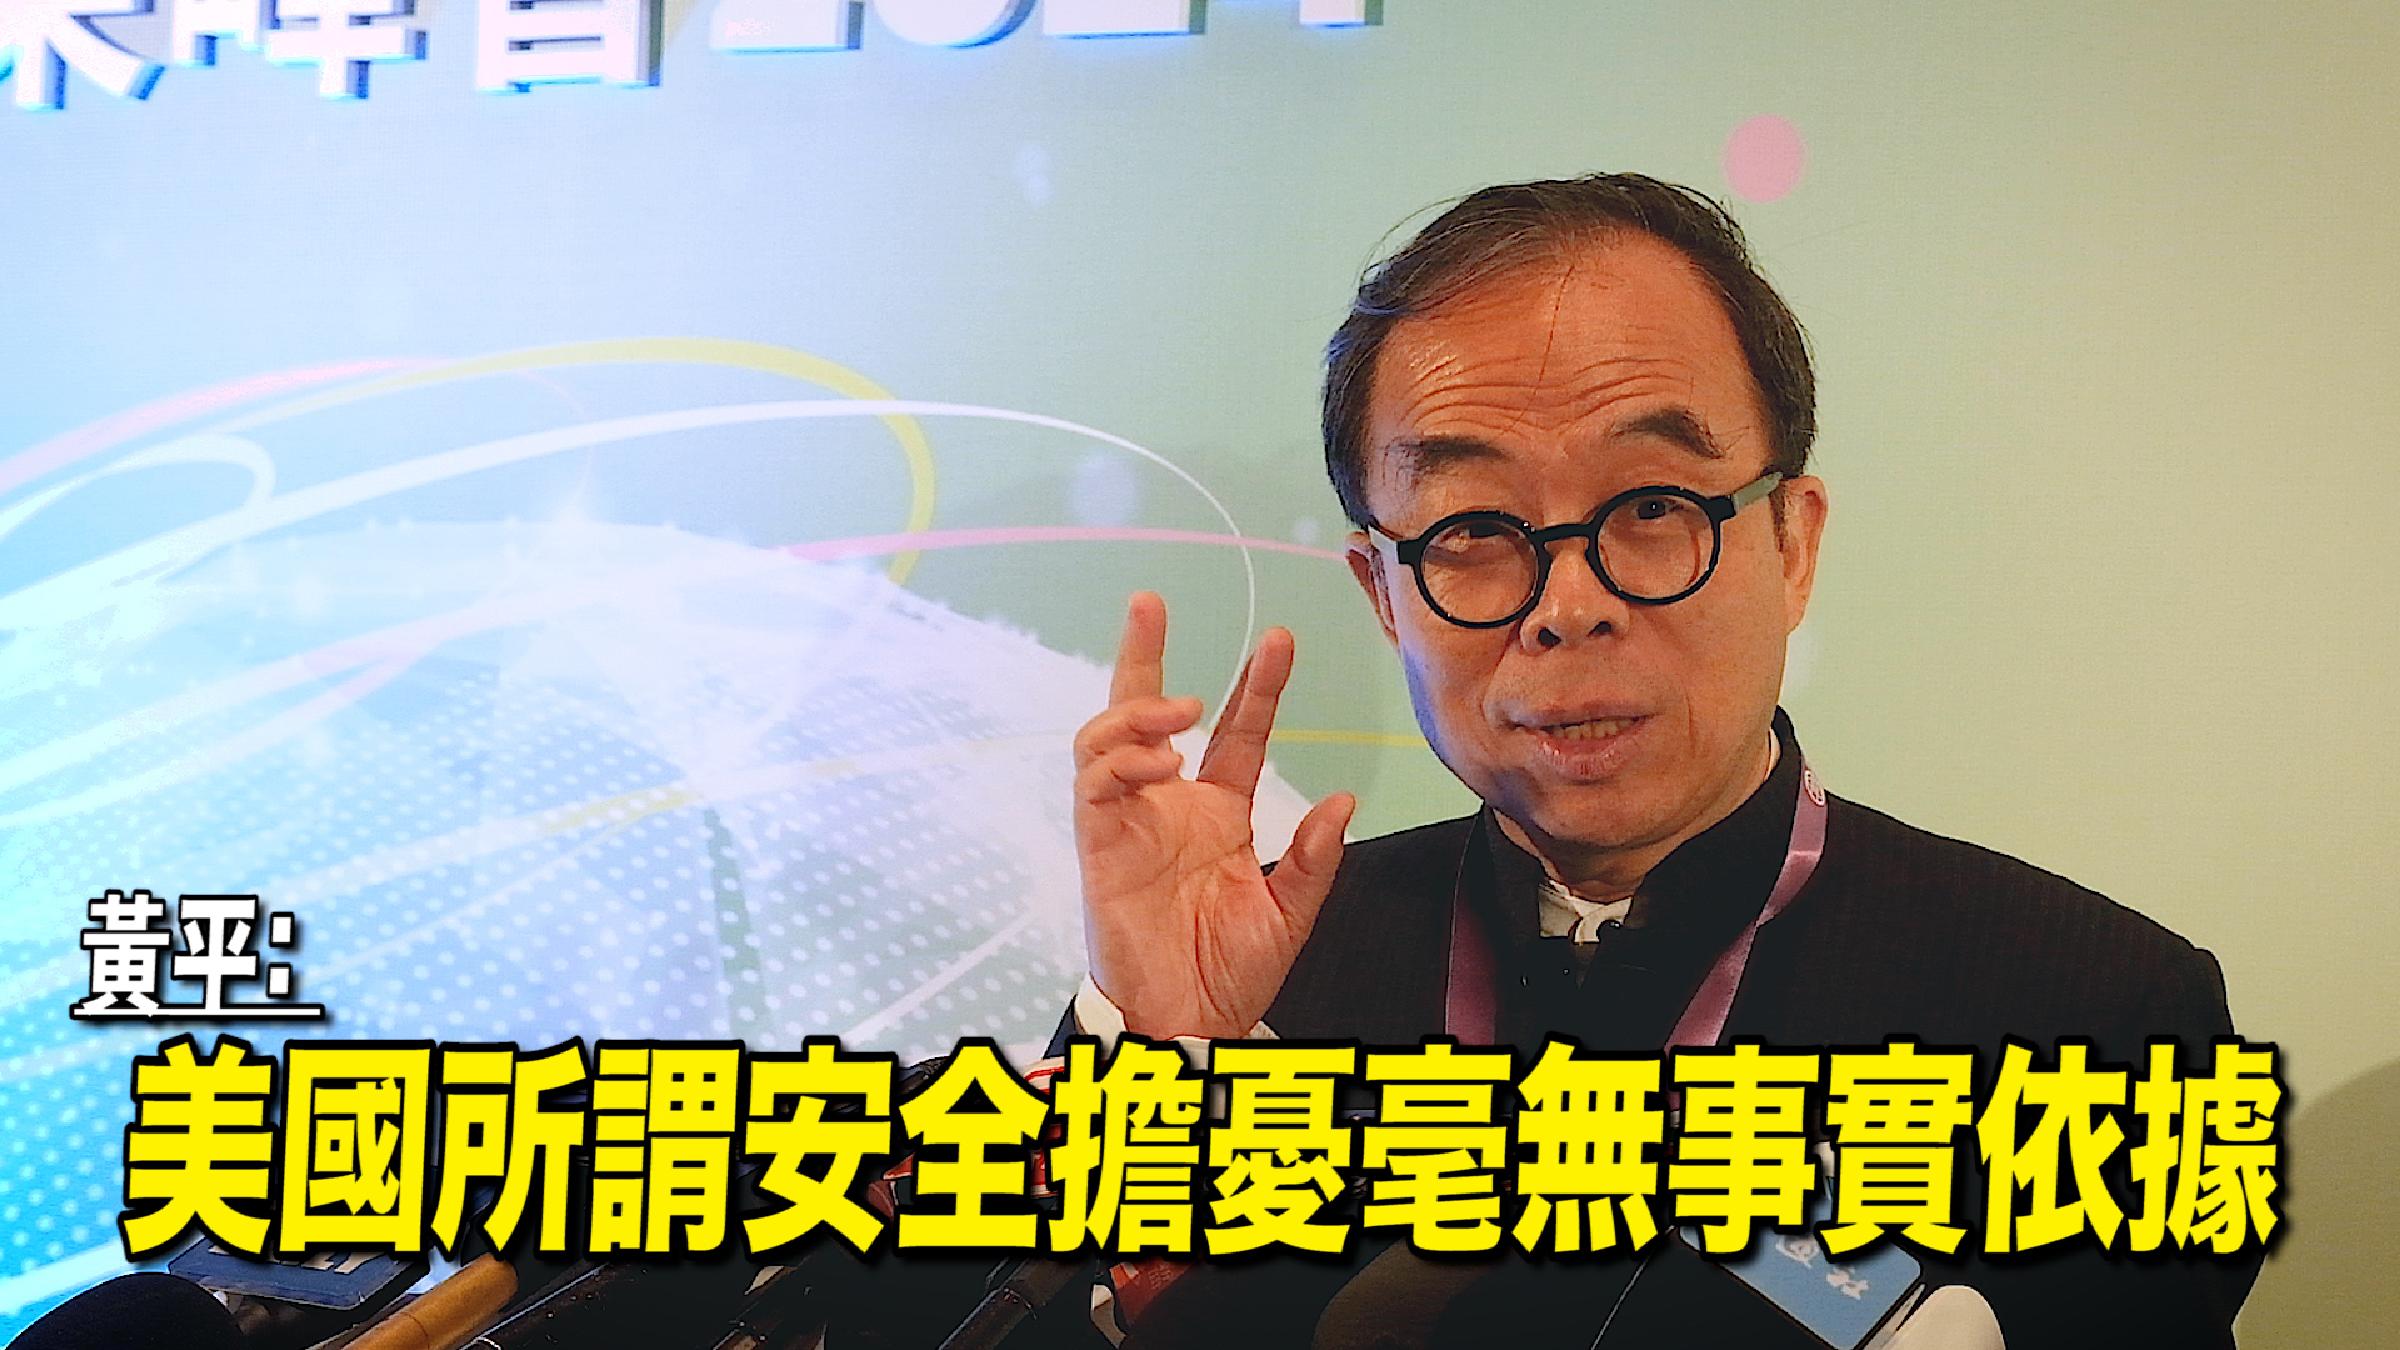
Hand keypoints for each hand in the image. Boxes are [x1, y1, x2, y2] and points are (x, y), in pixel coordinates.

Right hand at [1073, 592, 1355, 1038]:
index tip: (1280, 640)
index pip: (1238, 734)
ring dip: (1139, 711)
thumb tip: (1342, 798)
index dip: (1257, 688)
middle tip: (1150, 601)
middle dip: (1144, 654)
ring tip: (1184, 711)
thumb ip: (1314, 858)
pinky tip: (1156, 759)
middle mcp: (1169, 804)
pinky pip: (1094, 783)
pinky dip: (1119, 759)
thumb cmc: (1231, 973)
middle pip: (1148, 712)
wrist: (1188, 1021)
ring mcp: (1128, 819)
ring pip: (1110, 738)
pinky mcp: (1098, 842)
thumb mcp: (1290, 913)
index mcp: (1219, 813)